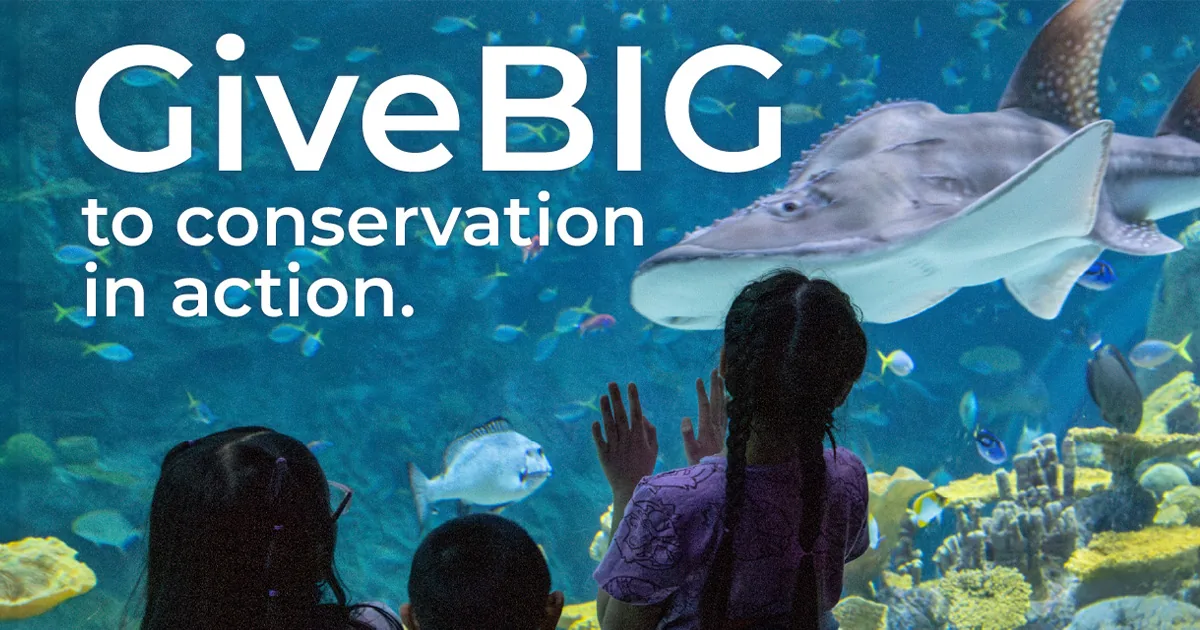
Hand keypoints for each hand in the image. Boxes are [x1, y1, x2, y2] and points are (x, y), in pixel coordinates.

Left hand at [592, 382, 657, 499]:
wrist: (631, 488)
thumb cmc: (644, 467)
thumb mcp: (653, 450)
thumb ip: (650, 432)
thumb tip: (643, 416)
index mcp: (639, 437)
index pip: (636, 413)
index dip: (634, 398)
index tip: (631, 384)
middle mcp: (626, 439)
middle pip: (621, 415)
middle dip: (617, 398)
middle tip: (611, 383)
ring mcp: (615, 447)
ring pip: (609, 425)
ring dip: (605, 410)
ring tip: (602, 396)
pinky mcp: (604, 455)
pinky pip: (600, 441)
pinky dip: (597, 431)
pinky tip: (595, 421)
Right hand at [681, 368, 726, 465]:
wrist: (714, 474)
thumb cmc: (698, 462)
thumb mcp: (690, 450)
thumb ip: (687, 434)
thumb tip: (686, 417)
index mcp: (707, 428)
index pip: (704, 406)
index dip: (702, 392)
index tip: (698, 379)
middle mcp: (716, 426)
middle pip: (717, 401)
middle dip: (715, 385)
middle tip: (714, 371)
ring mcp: (721, 428)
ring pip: (723, 405)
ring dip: (721, 390)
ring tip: (721, 378)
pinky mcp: (724, 432)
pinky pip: (726, 412)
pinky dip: (726, 402)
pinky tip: (726, 397)